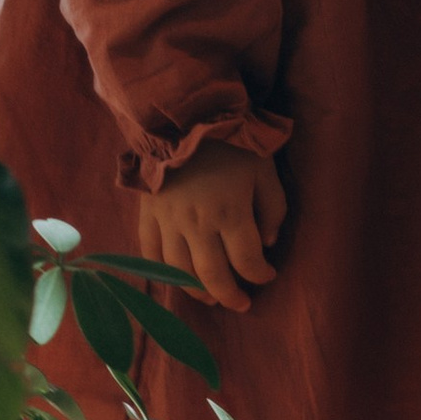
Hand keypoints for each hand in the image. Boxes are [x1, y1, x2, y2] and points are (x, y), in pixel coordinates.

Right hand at [137, 144, 283, 316]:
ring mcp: (168, 222)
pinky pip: (150, 254)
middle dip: (230, 296)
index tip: (268, 274)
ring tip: (211, 298)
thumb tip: (267, 243)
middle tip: (242, 304)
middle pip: (213, 276)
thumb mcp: (264, 168)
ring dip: (197, 291)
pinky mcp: (147, 215)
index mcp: (230, 212)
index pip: (248, 261)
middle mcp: (198, 224)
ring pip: (179, 272)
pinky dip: (161, 272)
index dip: (261, 275)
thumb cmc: (229, 142)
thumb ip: (273, 208)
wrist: (181, 115)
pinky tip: (175, 278)